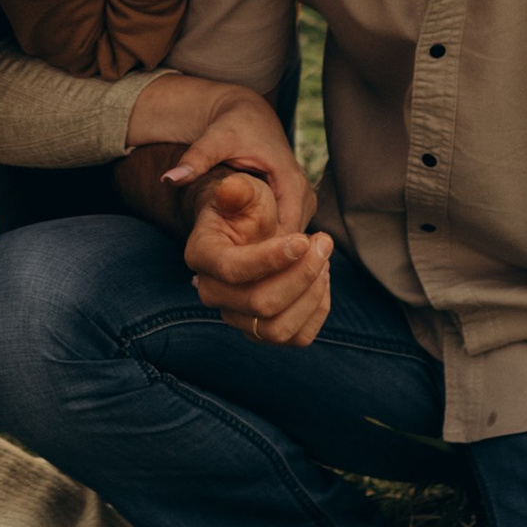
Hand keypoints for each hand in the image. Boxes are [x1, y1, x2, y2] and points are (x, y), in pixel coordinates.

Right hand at [182, 165, 331, 345]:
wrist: (248, 229)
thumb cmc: (246, 207)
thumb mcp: (244, 190)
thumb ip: (238, 190)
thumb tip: (230, 189)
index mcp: (202, 255)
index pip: (234, 270)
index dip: (272, 259)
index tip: (303, 239)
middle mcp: (212, 293)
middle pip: (261, 304)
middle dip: (302, 273)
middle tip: (323, 241)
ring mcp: (236, 317)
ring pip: (279, 329)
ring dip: (311, 295)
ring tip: (323, 260)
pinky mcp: (261, 331)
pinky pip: (297, 337)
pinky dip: (317, 310)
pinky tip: (321, 279)